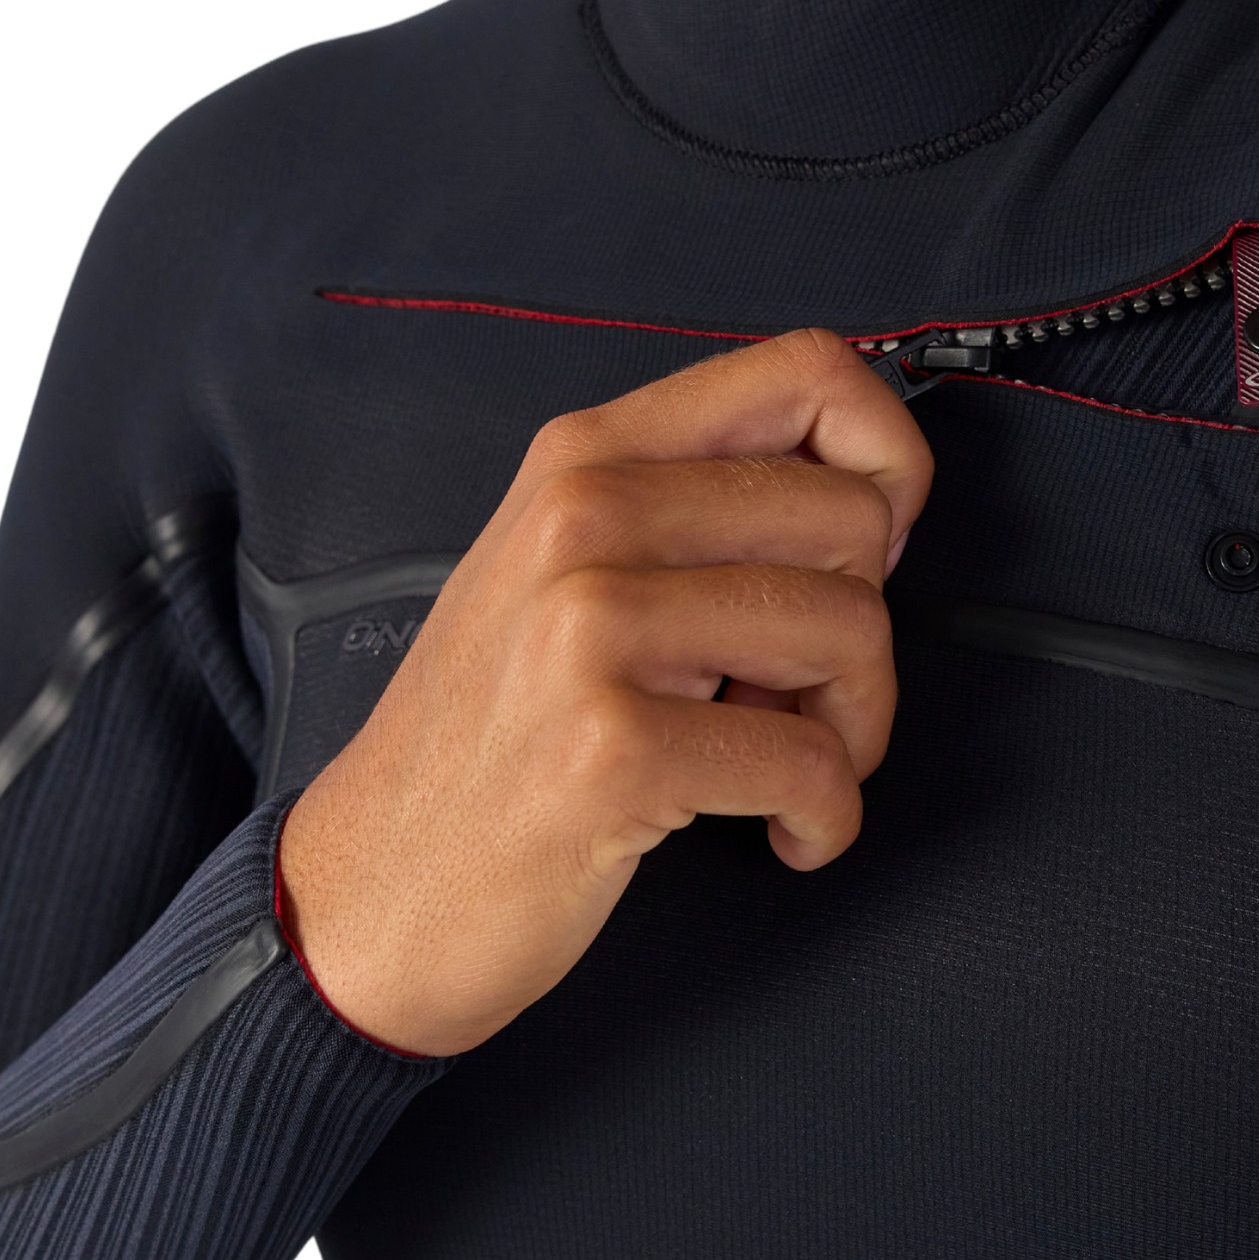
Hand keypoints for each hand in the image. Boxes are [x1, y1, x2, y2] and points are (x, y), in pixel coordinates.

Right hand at [277, 327, 932, 1056]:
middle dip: (868, 627)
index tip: (873, 545)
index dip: (888, 456)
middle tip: (808, 696)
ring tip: (788, 768)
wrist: (371, 888)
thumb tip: (873, 496)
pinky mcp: (609, 745)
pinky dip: (826, 818)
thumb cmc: (493, 739)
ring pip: (851, 630)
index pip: (807, 371)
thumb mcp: (571, 573)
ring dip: (854, 729)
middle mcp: (584, 516)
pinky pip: (812, 763)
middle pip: (854, 516)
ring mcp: (587, 626)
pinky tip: (783, 830)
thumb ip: (695, 508)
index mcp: (589, 456)